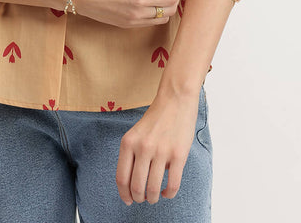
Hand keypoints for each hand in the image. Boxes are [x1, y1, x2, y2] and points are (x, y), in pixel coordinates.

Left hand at [115, 89, 199, 204]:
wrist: (175, 100)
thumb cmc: (156, 118)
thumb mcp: (135, 133)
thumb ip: (132, 155)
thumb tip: (132, 185)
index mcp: (128, 142)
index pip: (121, 178)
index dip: (124, 194)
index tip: (128, 200)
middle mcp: (143, 148)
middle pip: (136, 187)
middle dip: (139, 198)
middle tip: (142, 199)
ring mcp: (161, 152)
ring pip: (153, 189)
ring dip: (153, 198)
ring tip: (154, 197)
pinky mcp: (178, 155)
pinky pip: (172, 185)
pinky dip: (169, 194)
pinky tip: (167, 192)